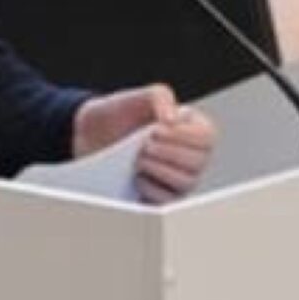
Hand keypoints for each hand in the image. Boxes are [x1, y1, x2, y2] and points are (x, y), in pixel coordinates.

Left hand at [72, 84, 216, 203]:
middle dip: (168, 153)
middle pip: (198, 163)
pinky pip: (166, 203)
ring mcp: (178, 180)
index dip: (181, 136)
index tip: (154, 130)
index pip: (206, 138)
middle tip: (144, 146)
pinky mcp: (160, 198)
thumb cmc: (121, 115)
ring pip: (185, 183)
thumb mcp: (139, 97)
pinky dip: (151, 190)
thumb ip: (159, 97)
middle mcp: (192, 158)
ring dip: (159, 170)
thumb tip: (172, 119)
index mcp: (194, 130)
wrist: (92, 135)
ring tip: (138, 160)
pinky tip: (136, 178)